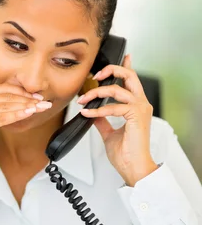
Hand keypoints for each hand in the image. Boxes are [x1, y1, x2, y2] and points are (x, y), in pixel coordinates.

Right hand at [0, 71, 51, 190]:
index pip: (1, 89)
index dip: (21, 91)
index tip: (37, 96)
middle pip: (4, 97)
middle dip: (26, 99)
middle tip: (43, 101)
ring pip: (4, 106)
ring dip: (25, 106)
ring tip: (40, 107)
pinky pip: (1, 118)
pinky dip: (17, 115)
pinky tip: (29, 113)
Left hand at [77, 54, 158, 185]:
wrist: (134, 168)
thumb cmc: (126, 154)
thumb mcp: (109, 133)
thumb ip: (102, 120)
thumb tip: (92, 112)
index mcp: (137, 106)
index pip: (132, 80)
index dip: (126, 66)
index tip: (124, 56)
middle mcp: (141, 104)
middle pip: (129, 76)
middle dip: (111, 70)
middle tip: (94, 76)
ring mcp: (140, 109)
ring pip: (118, 89)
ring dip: (96, 93)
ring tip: (83, 100)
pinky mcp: (136, 116)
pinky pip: (113, 107)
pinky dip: (97, 110)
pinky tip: (87, 113)